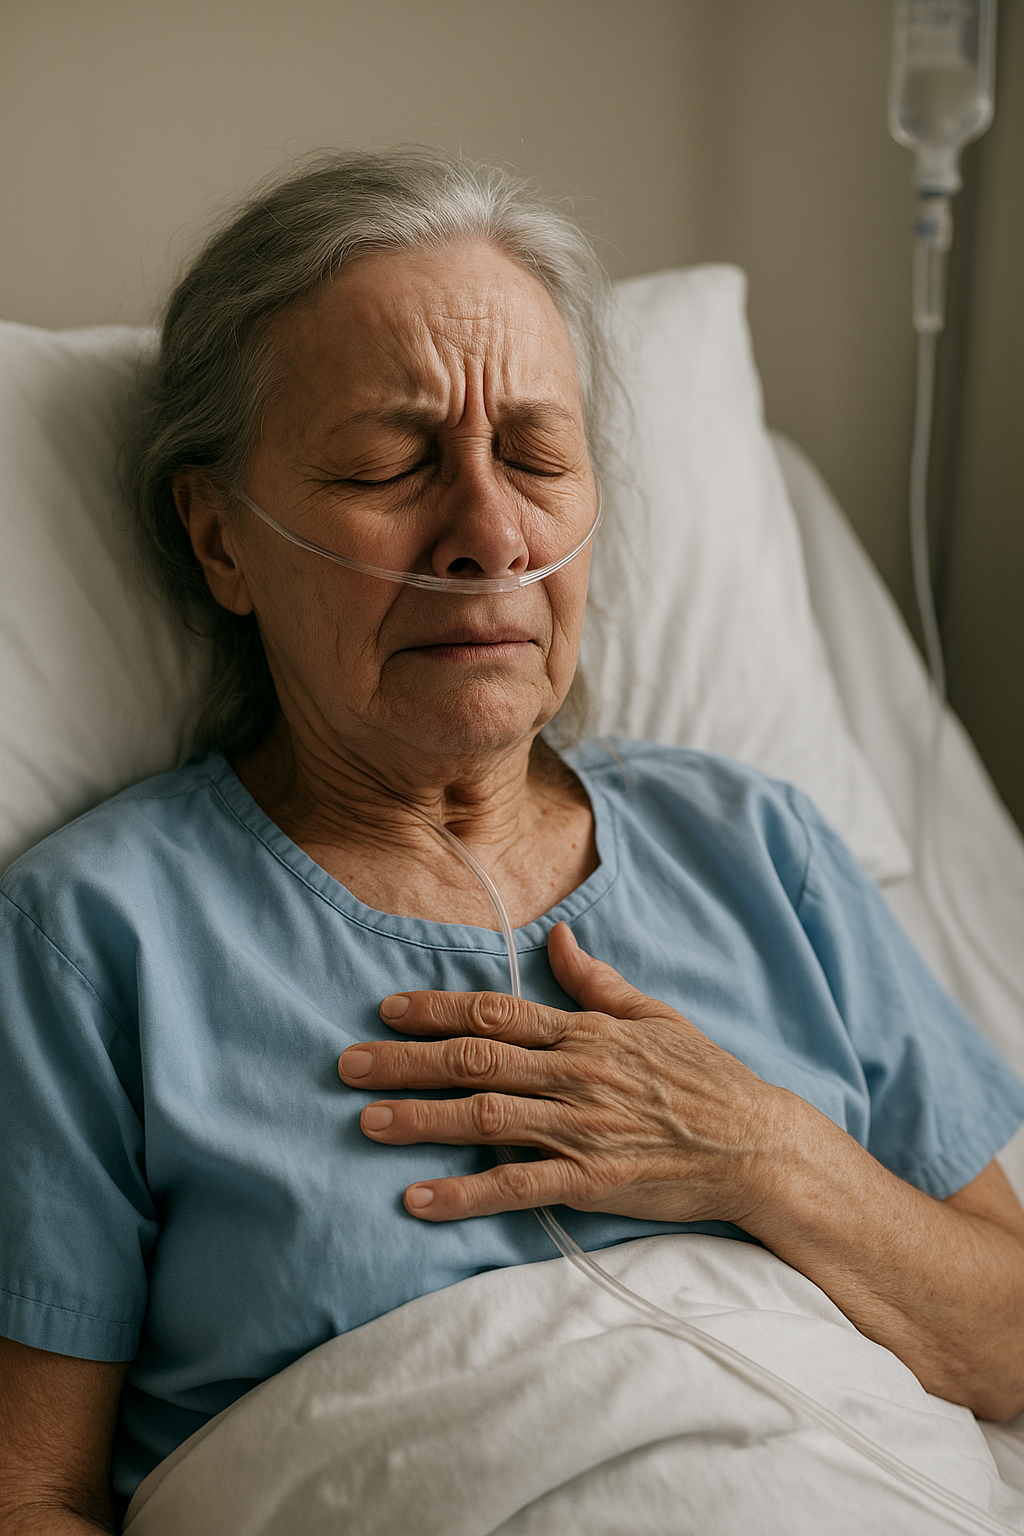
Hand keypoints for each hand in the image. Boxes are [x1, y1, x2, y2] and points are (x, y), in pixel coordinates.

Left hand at [338, 922, 791, 1224]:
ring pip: (485, 1117)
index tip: (386, 1008)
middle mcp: (576, 1073)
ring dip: (421, 1119)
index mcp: (586, 1032)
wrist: (757, 1145)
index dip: (436, 1009)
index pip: (496, 1011)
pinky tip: (419, 1200)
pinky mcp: (593, 1181)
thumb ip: (597, 982)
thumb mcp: (654, 1015)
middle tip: (347, 1065)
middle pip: (475, 1060)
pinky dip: (465, 1194)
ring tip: (366, 1122)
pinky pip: (517, 1187)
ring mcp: (582, 1128)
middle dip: (405, 1061)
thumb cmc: (706, 1078)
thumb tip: (557, 937)